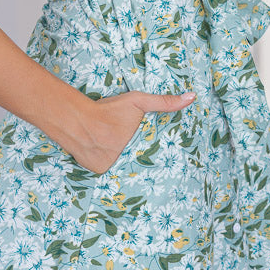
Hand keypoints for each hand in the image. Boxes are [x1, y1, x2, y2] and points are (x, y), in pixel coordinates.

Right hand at [73, 89, 195, 174]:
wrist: (76, 119)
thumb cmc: (109, 109)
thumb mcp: (138, 101)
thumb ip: (165, 102)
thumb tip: (192, 97)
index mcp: (141, 145)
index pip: (157, 154)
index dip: (160, 155)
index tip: (166, 158)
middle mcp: (128, 159)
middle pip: (141, 163)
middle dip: (144, 162)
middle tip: (143, 159)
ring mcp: (113, 167)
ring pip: (126, 169)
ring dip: (127, 166)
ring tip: (126, 161)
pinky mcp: (100, 171)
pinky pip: (110, 172)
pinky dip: (111, 168)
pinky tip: (111, 161)